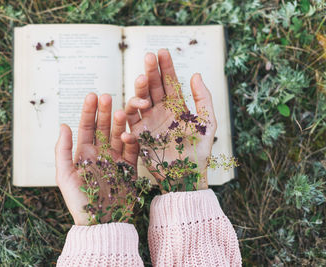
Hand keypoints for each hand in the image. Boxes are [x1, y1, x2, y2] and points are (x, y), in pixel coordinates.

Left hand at [55, 93, 138, 224]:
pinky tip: (128, 134)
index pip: (86, 127)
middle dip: (104, 112)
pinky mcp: (130, 168)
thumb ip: (63, 150)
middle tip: (106, 96)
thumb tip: (63, 125)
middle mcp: (101, 153)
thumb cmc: (80, 201)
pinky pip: (132, 151)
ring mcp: (116, 159)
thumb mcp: (65, 175)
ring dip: (119, 123)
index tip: (91, 96)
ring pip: (118, 135)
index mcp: (84, 153)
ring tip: (120, 110)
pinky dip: (131, 141)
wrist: (101, 223)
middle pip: (103, 127)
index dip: (88, 112)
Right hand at [125, 49, 216, 189]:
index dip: (166, 67)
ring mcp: (148, 123)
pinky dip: (127, 122)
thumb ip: (203, 99)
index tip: (162, 51)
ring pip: (139, 102)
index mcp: (176, 107)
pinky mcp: (139, 137)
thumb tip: (195, 75)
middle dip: (150, 72)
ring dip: (138, 92)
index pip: (169, 82)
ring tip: (141, 82)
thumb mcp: (207, 123)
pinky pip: (130, 127)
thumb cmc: (200, 151)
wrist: (189, 176)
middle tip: (149, 57)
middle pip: (153, 88)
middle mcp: (160, 112)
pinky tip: (128, 116)